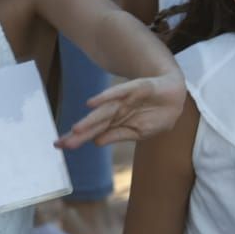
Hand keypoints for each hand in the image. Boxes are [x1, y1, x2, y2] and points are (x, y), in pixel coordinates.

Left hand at [58, 70, 185, 147]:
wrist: (175, 95)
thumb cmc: (155, 115)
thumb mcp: (138, 131)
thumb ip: (117, 135)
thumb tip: (96, 142)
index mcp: (115, 122)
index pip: (93, 131)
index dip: (77, 138)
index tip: (59, 145)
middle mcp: (115, 111)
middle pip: (94, 123)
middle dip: (78, 133)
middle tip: (60, 143)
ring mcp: (124, 100)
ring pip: (103, 111)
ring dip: (89, 120)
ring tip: (75, 130)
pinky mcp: (135, 89)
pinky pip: (118, 93)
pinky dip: (105, 97)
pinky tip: (91, 102)